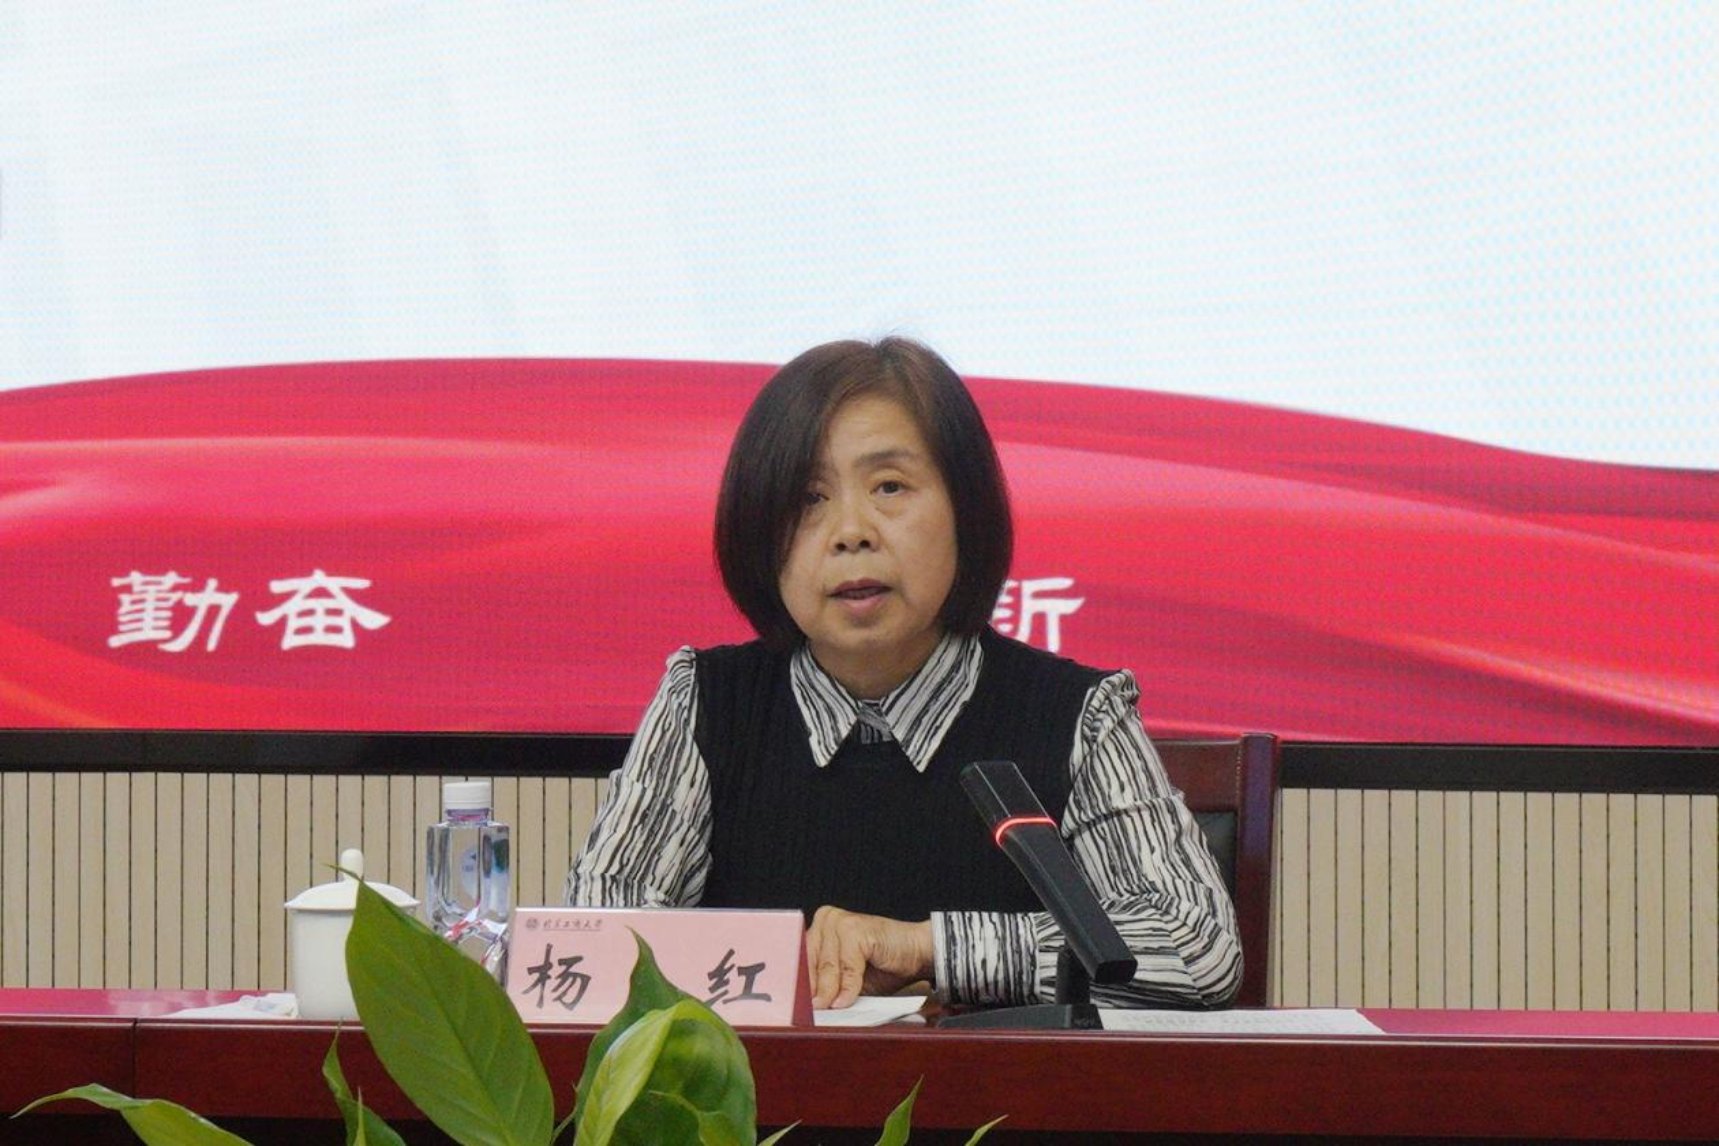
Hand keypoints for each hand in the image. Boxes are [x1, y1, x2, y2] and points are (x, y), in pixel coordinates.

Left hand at [805, 905, 933, 1008]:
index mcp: (819, 928)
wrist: (917, 953)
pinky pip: (847, 967)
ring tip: (831, 1011)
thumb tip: (809, 1008)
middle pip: (811, 964)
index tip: (797, 1009)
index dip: (799, 986)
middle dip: (813, 993)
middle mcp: (826, 920)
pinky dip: (848, 988)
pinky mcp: (856, 930)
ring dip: (830, 993)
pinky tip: (846, 1001)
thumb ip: (827, 987)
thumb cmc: (882, 966)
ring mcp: (841, 922)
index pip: (800, 960)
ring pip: (827, 967)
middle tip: (811, 1015)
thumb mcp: (846, 980)